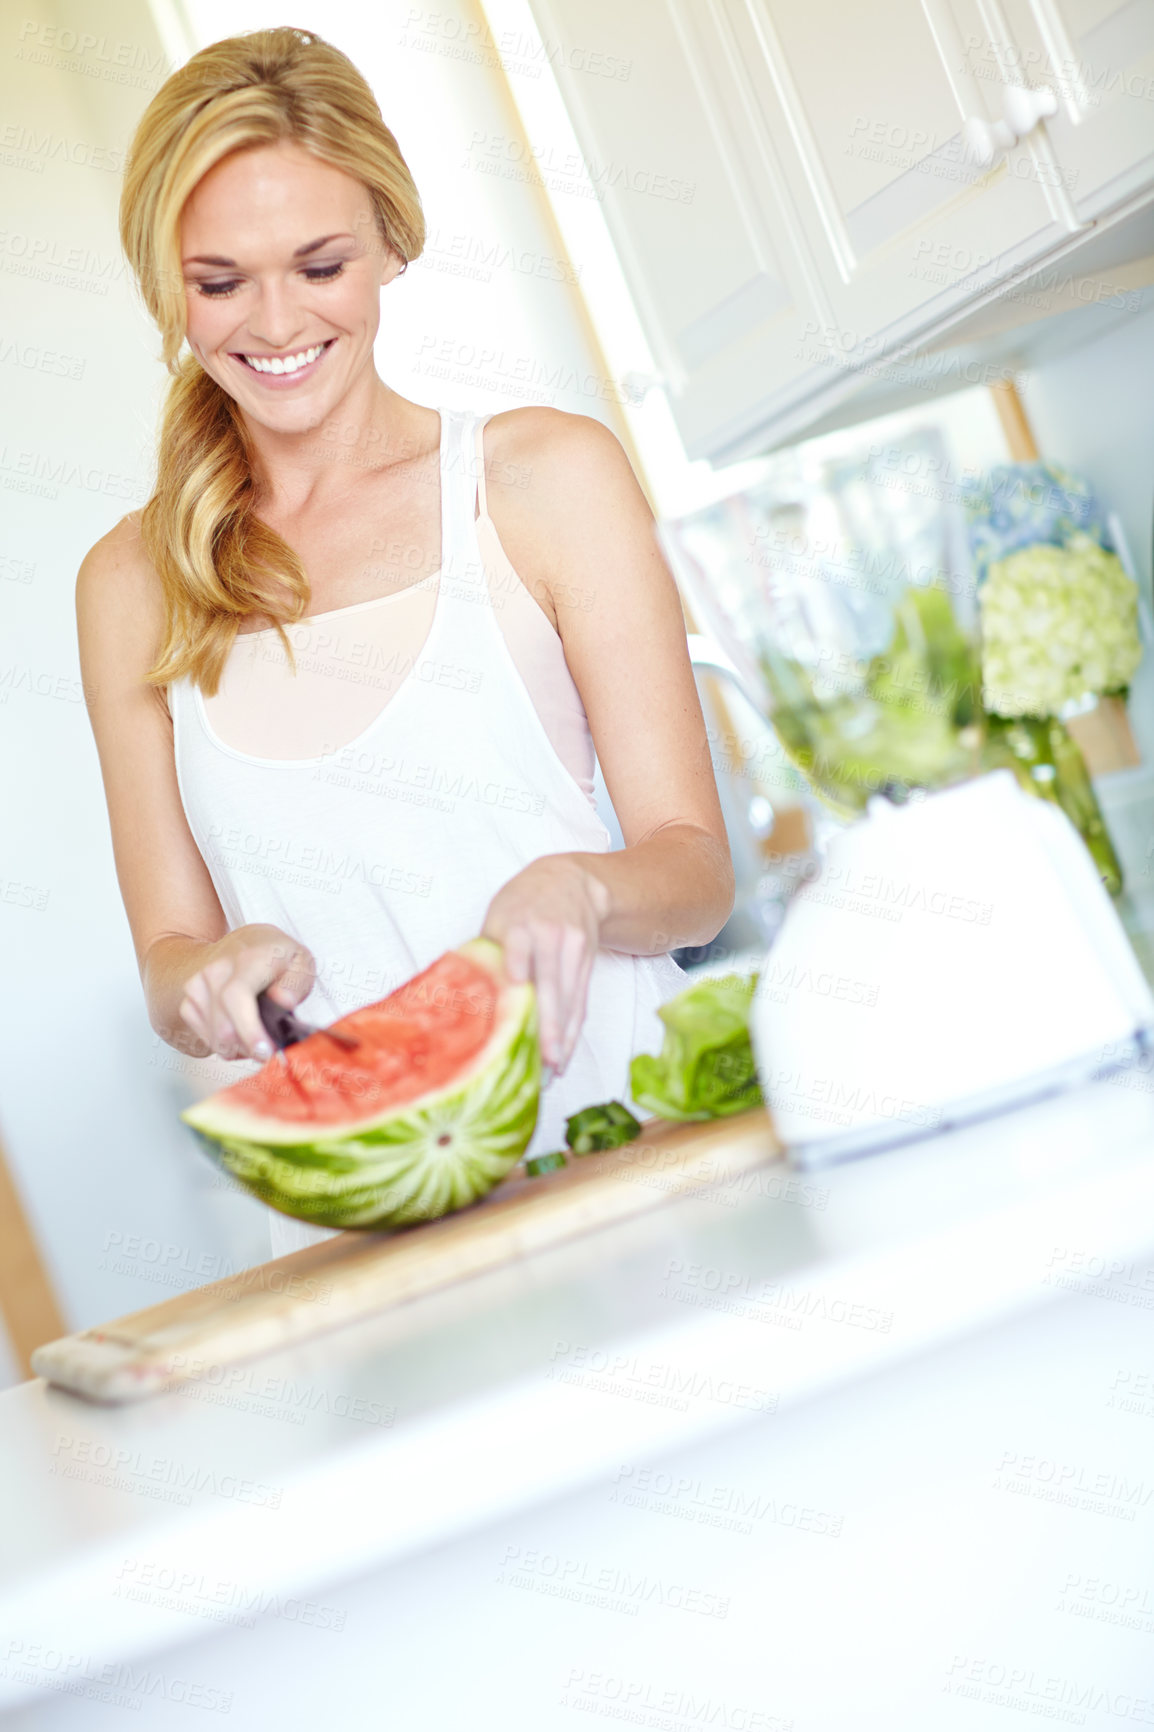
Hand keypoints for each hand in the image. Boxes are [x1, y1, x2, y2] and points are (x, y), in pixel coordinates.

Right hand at [178, 924, 316, 1061]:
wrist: (244, 943)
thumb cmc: (275, 956)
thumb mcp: (301, 961)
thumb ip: (296, 982)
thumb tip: (284, 1001)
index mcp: (249, 958)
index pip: (237, 995)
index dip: (249, 1030)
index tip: (265, 1051)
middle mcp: (217, 969)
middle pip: (223, 1026)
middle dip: (248, 1048)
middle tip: (267, 1052)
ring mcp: (198, 983)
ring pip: (213, 1036)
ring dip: (237, 1048)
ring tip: (255, 1036)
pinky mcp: (188, 998)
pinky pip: (203, 1035)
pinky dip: (222, 1043)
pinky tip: (238, 1031)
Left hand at [481, 856, 609, 1074]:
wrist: (573, 881)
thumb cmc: (523, 902)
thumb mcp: (499, 915)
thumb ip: (490, 954)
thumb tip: (466, 1004)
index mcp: (520, 922)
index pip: (518, 950)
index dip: (518, 970)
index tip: (514, 1001)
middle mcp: (551, 936)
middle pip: (551, 984)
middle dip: (549, 1024)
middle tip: (543, 1062)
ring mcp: (574, 950)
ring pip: (570, 999)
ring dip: (562, 1038)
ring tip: (551, 1071)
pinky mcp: (588, 963)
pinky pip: (581, 1001)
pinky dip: (572, 1031)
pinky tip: (563, 1055)